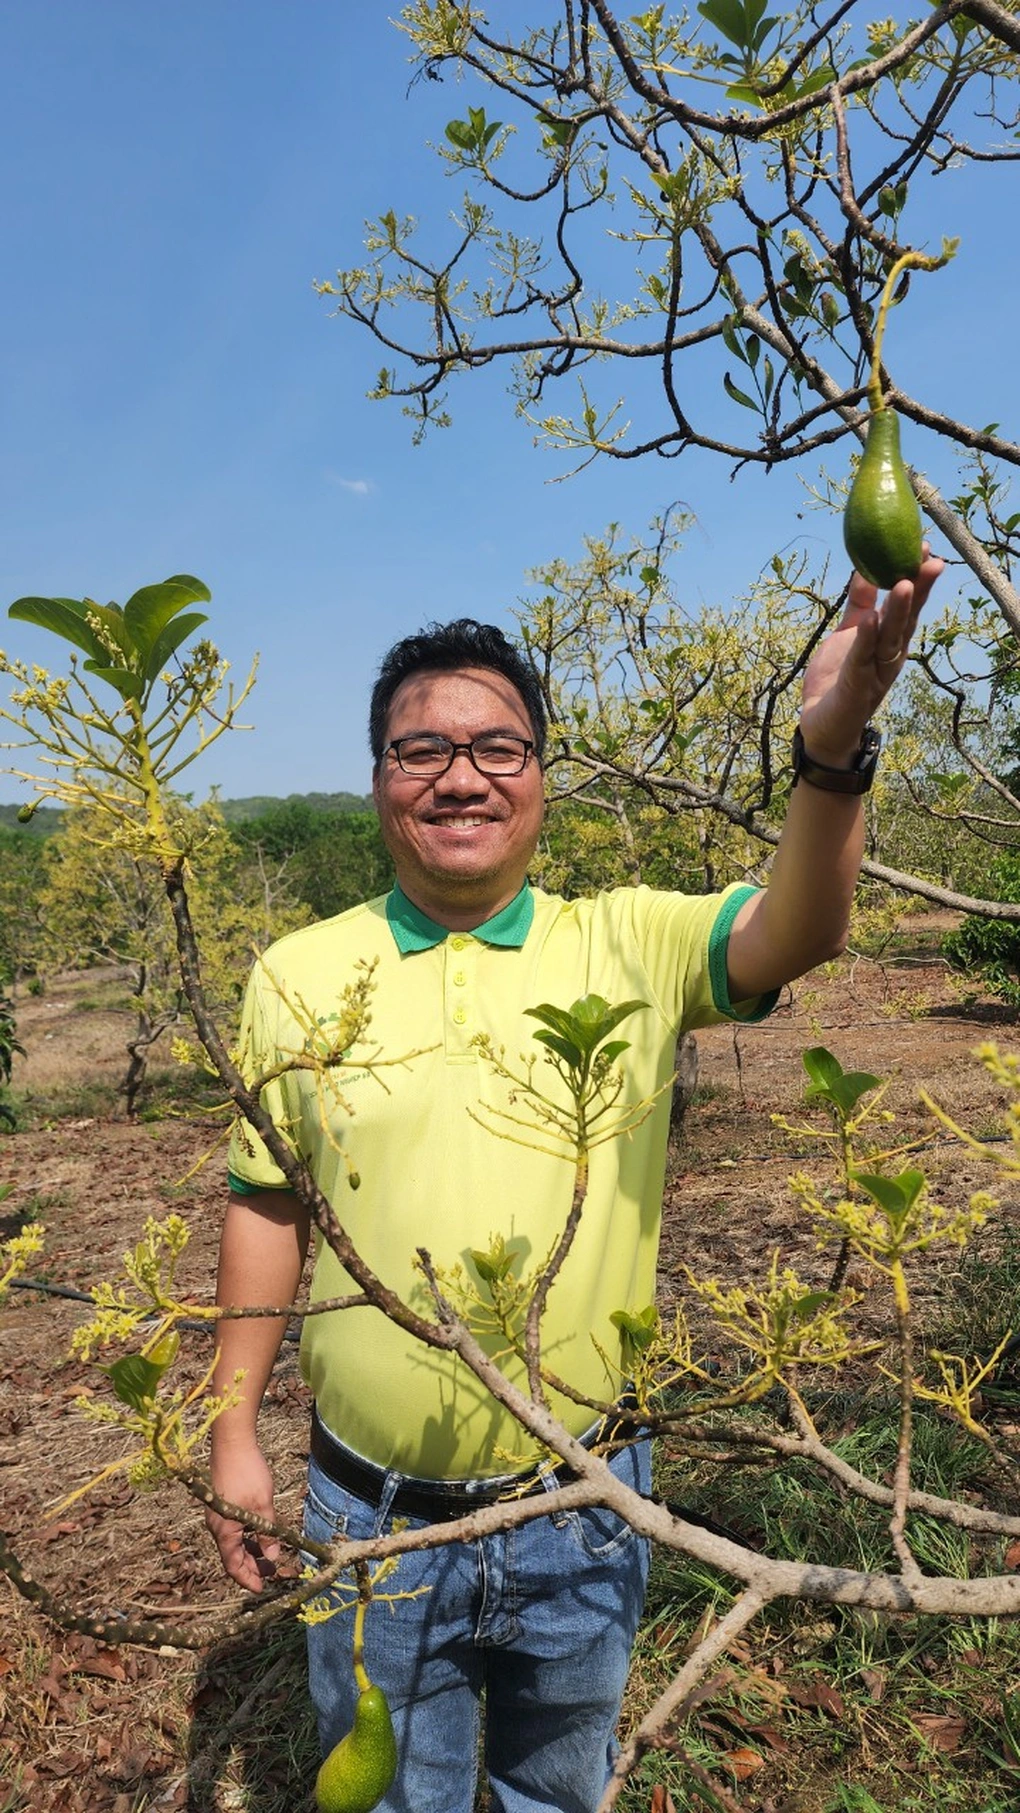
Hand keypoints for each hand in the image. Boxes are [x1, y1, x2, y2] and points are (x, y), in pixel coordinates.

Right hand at [206, 1443, 280, 1591]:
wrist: (232, 1443)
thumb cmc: (247, 1474)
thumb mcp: (263, 1506)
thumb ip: (268, 1533)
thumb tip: (273, 1555)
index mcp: (224, 1532)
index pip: (233, 1566)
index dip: (248, 1579)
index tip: (262, 1588)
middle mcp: (216, 1526)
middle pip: (232, 1556)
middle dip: (252, 1566)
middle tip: (272, 1572)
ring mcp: (218, 1515)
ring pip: (234, 1542)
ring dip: (251, 1551)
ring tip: (270, 1554)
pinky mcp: (222, 1504)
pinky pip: (234, 1529)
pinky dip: (247, 1536)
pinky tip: (261, 1533)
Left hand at [798, 550, 943, 765]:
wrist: (821, 725)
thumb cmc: (838, 678)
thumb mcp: (850, 634)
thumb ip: (860, 604)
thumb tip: (865, 568)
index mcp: (890, 642)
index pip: (908, 607)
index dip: (917, 579)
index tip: (925, 548)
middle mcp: (890, 657)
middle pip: (907, 620)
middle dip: (920, 590)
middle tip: (931, 560)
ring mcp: (875, 674)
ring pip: (890, 639)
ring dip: (899, 612)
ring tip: (905, 582)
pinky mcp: (856, 688)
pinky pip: (861, 659)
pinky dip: (866, 639)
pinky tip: (870, 619)